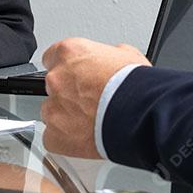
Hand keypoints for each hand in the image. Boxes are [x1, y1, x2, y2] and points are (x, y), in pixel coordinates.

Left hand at [41, 38, 150, 157]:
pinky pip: (53, 137)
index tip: (77, 75)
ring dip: (66, 116)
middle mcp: (57, 78)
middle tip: (90, 100)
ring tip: (91, 121)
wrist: (139, 116)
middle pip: (53, 85)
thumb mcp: (126, 55)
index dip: (68, 68)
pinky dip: (66, 139)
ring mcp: (53, 108)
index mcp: (70, 53)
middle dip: (69, 93)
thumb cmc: (136, 86)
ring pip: (52, 112)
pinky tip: (84, 137)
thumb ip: (107, 56)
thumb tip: (109, 61)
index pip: (53, 56)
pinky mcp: (55, 135)